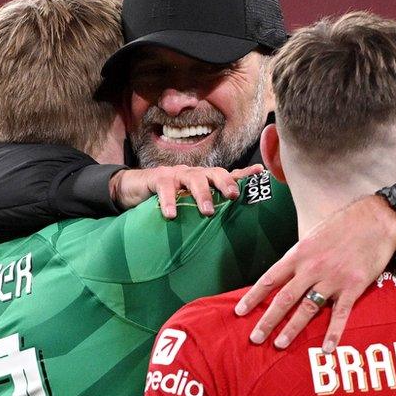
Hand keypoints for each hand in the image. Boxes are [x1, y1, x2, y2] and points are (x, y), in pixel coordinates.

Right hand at [109, 164, 263, 217]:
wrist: (134, 188)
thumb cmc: (167, 197)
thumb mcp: (189, 202)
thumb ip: (206, 206)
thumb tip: (230, 223)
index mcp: (204, 179)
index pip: (227, 174)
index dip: (244, 174)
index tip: (261, 173)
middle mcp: (193, 174)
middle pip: (214, 172)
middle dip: (225, 183)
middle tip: (232, 196)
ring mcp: (176, 174)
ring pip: (193, 179)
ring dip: (202, 194)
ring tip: (207, 212)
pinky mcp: (157, 178)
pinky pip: (165, 188)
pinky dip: (169, 201)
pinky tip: (172, 215)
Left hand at [235, 194, 395, 352]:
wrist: (376, 219)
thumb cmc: (344, 224)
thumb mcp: (313, 234)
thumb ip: (300, 255)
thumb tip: (288, 270)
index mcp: (299, 254)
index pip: (270, 279)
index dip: (253, 297)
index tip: (239, 312)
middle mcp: (312, 268)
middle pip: (284, 298)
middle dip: (268, 320)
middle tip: (255, 338)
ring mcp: (333, 279)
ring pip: (307, 309)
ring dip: (292, 329)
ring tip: (279, 344)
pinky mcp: (353, 287)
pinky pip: (340, 314)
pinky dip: (333, 333)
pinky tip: (326, 349)